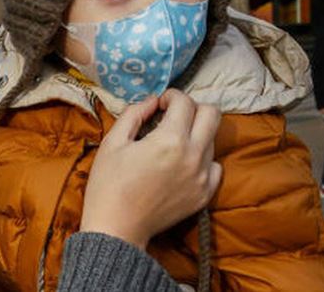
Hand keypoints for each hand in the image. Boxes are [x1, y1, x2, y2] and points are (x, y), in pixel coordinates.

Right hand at [79, 89, 221, 248]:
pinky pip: (215, 166)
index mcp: (169, 140)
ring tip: (171, 143)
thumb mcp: (112, 142)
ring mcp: (203, 177)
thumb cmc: (109, 184)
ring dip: (195, 133)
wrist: (117, 228)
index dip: (170, 96)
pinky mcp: (205, 194)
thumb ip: (134, 114)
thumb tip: (152, 101)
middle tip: (172, 116)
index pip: (185, 102)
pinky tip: (181, 164)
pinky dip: (202, 159)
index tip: (158, 105)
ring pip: (212, 139)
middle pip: (212, 114)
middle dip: (192, 108)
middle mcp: (193, 155)